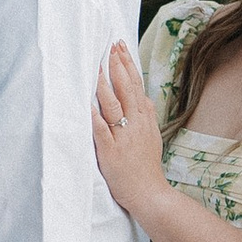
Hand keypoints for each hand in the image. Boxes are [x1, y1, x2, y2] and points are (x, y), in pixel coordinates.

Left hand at [91, 41, 169, 222]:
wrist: (149, 194)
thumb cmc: (146, 166)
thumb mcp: (153, 137)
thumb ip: (148, 116)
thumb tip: (146, 98)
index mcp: (143, 119)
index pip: (136, 85)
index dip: (128, 64)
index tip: (120, 47)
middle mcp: (135, 124)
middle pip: (126, 89)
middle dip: (117, 66)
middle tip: (110, 47)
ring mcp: (123, 137)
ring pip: (113, 105)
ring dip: (104, 85)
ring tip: (97, 66)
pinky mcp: (110, 152)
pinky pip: (101, 130)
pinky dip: (94, 116)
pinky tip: (87, 103)